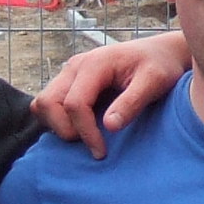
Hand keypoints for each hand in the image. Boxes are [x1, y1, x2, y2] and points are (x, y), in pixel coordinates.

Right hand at [33, 33, 187, 157]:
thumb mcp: (154, 81)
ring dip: (57, 124)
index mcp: (95, 64)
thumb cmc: (160, 65)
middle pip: (48, 103)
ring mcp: (69, 73)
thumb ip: (132, 102)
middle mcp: (75, 66)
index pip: (75, 103)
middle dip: (64, 130)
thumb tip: (109, 126)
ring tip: (84, 137)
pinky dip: (56, 119)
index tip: (102, 151)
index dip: (85, 132)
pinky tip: (81, 129)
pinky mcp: (69, 81)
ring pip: (42, 103)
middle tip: (91, 145)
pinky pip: (49, 103)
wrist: (160, 52)